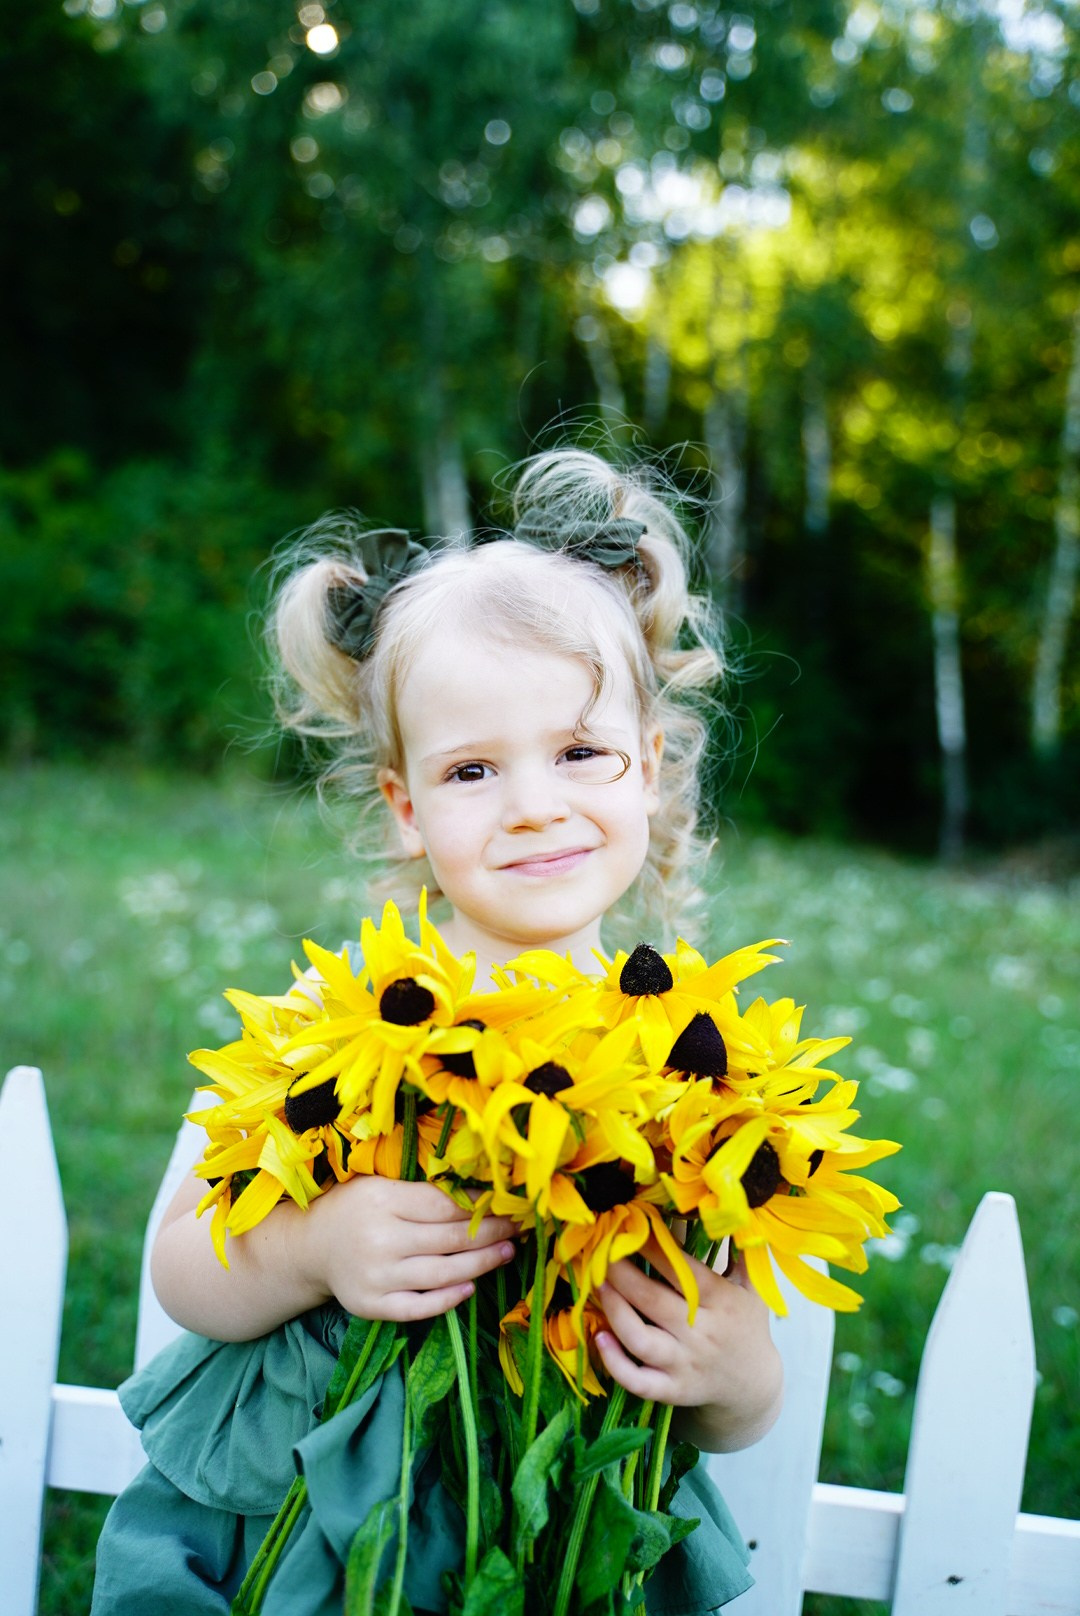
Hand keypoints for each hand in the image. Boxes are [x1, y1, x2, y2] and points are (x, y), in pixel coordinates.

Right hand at [299, 1174, 518, 1322]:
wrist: (310, 1247)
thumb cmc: (355, 1209)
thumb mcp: (381, 1187)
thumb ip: (423, 1193)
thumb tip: (479, 1196)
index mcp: (382, 1201)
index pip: (443, 1205)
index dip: (479, 1206)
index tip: (506, 1204)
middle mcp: (379, 1240)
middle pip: (448, 1240)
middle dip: (490, 1233)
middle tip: (517, 1228)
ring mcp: (376, 1277)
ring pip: (441, 1274)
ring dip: (481, 1264)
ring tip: (507, 1253)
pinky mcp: (372, 1306)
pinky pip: (419, 1307)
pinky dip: (448, 1300)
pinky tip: (471, 1288)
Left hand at [594, 1238, 782, 1451]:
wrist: (754, 1386)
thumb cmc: (747, 1326)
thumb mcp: (753, 1287)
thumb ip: (739, 1250)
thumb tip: (729, 1208)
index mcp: (721, 1302)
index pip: (682, 1271)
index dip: (652, 1248)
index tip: (630, 1225)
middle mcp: (702, 1334)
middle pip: (653, 1301)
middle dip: (621, 1272)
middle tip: (599, 1250)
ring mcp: (684, 1365)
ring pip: (640, 1340)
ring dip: (614, 1310)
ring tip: (596, 1285)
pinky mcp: (671, 1390)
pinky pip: (638, 1380)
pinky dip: (615, 1362)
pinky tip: (598, 1337)